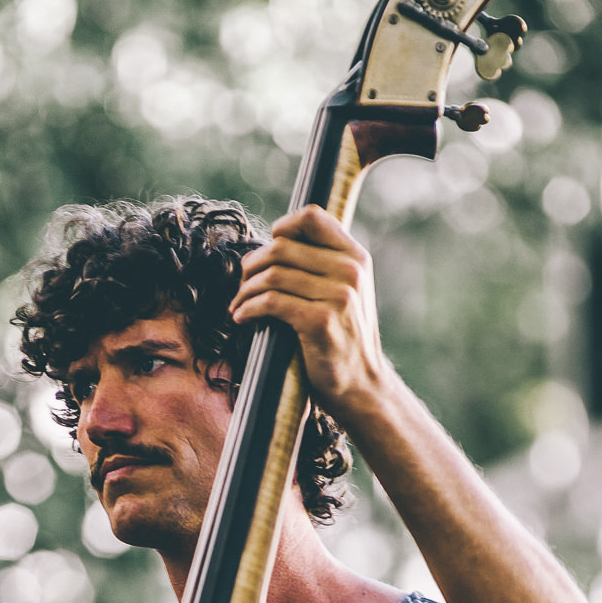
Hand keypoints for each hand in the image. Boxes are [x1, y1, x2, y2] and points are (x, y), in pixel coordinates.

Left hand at [229, 205, 387, 418]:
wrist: (362, 386)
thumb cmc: (342, 339)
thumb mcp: (345, 293)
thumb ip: (322, 266)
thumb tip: (276, 243)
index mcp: (355, 257)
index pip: (311, 217)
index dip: (281, 228)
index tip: (268, 254)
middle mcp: (350, 271)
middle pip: (281, 246)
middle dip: (251, 265)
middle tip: (242, 285)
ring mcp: (338, 296)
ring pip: (272, 274)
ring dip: (245, 290)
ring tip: (239, 304)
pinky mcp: (320, 321)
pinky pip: (270, 302)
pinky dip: (247, 308)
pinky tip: (242, 318)